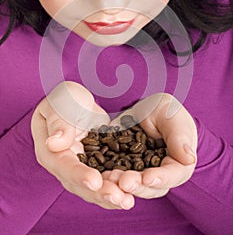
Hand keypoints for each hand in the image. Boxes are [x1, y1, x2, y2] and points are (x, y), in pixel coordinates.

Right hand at [31, 81, 133, 209]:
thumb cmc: (66, 99)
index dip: (79, 175)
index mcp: (50, 152)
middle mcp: (63, 166)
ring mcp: (80, 169)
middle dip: (100, 193)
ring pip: (94, 189)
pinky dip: (117, 188)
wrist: (78, 102)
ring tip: (128, 201)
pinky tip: (131, 196)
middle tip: (120, 198)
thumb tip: (53, 143)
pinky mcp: (94, 167)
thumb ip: (58, 123)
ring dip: (110, 196)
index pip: (64, 166)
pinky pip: (105, 181)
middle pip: (80, 185)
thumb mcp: (61, 104)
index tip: (95, 182)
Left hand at [104, 93, 196, 198]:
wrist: (148, 111)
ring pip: (132, 186)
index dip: (160, 178)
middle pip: (150, 187)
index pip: (172, 175)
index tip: (147, 178)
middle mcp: (159, 175)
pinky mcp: (122, 168)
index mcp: (178, 165)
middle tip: (124, 182)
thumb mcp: (174, 118)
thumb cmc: (168, 113)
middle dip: (137, 186)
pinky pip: (115, 176)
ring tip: (109, 178)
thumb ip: (180, 137)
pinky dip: (107, 178)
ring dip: (120, 185)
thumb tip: (189, 158)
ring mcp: (139, 173)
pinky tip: (99, 175)